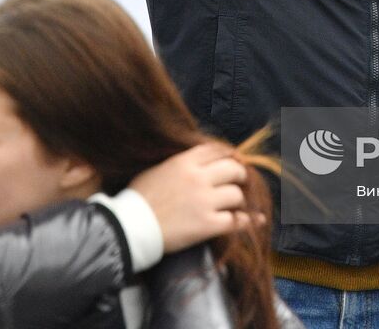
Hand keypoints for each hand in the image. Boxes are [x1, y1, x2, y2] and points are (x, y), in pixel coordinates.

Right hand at [128, 142, 253, 251]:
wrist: (129, 227)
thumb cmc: (137, 199)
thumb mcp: (156, 169)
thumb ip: (178, 163)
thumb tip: (195, 163)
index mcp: (184, 161)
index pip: (217, 150)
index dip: (229, 155)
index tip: (233, 161)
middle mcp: (198, 178)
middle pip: (233, 169)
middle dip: (239, 176)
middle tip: (239, 182)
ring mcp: (204, 201)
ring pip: (237, 195)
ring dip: (239, 200)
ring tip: (236, 205)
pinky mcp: (207, 225)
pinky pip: (236, 220)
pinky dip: (245, 221)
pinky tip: (248, 220)